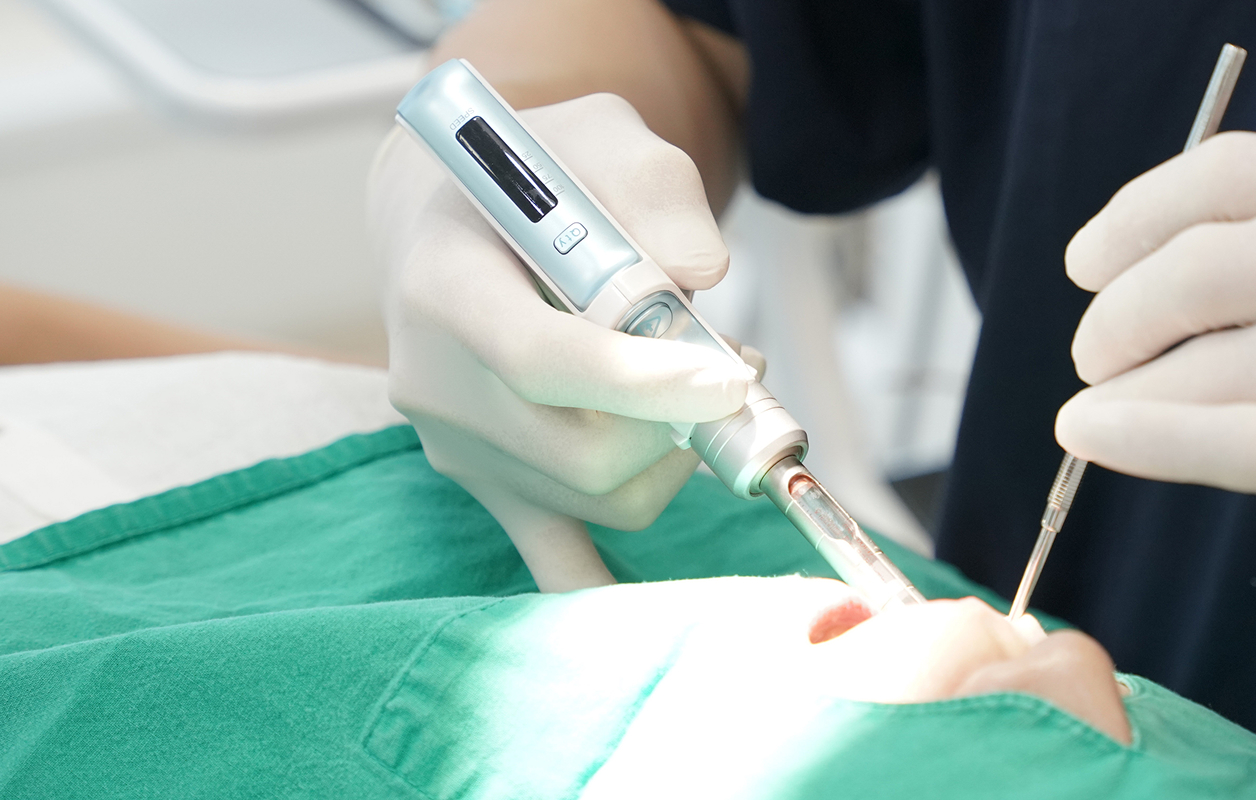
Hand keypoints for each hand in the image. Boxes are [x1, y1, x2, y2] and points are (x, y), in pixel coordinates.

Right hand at [369, 93, 758, 590]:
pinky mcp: (491, 483)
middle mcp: (432, 379)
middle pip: (578, 450)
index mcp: (443, 284)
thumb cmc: (544, 170)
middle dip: (681, 420)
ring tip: (697, 381)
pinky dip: (609, 589)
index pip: (540, 358)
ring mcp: (457, 446)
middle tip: (734, 360)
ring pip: (596, 498)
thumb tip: (703, 274)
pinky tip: (673, 620)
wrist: (465, 213)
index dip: (641, 378)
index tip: (728, 373)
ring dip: (677, 457)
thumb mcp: (603, 136)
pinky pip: (551, 560)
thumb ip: (655, 191)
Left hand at [1057, 133, 1255, 624]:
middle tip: (1097, 353)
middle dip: (1117, 313)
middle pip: (1191, 263)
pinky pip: (1229, 439)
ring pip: (1200, 360)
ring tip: (1099, 406)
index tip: (1092, 259)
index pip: (1228, 171)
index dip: (1136, 215)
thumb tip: (1177, 274)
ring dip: (1124, 386)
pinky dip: (1141, 437)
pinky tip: (1090, 438)